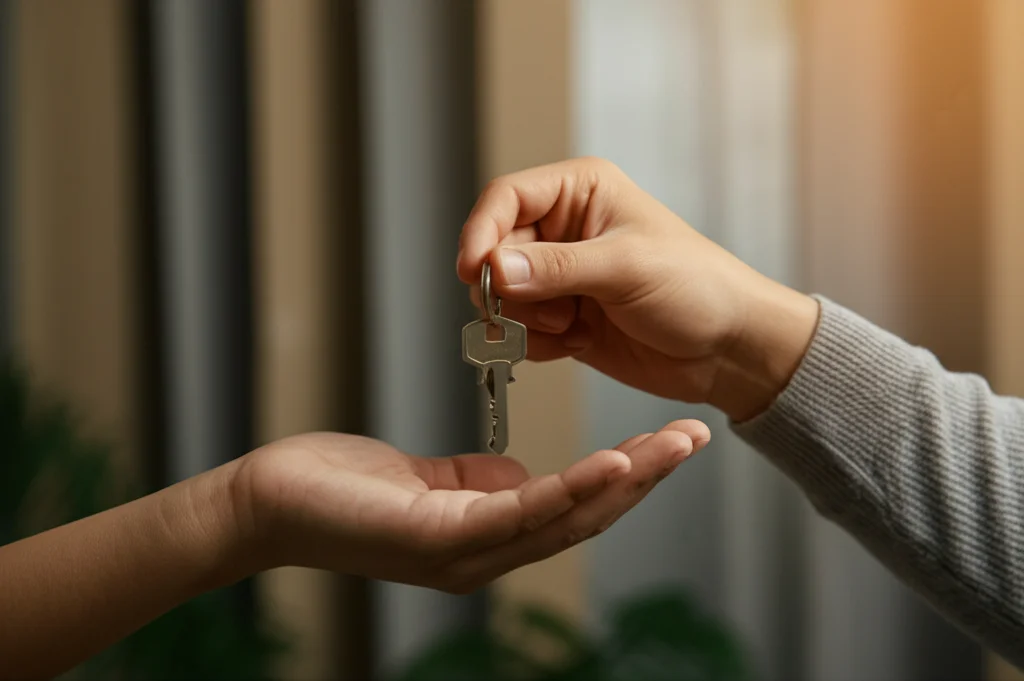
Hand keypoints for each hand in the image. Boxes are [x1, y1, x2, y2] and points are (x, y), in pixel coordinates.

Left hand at [233, 423, 708, 592]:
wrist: (269, 502)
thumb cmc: (341, 488)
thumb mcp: (426, 481)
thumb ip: (479, 481)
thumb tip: (521, 478)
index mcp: (484, 537)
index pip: (571, 509)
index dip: (626, 480)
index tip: (667, 443)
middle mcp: (485, 556)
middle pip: (583, 518)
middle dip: (646, 479)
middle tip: (696, 438)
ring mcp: (464, 555)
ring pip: (564, 518)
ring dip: (625, 482)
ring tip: (670, 447)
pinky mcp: (438, 540)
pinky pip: (518, 512)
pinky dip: (571, 488)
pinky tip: (611, 463)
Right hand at [457, 157, 819, 420]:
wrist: (728, 349)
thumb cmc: (698, 288)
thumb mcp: (627, 267)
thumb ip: (556, 267)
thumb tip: (495, 268)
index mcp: (581, 193)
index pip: (506, 198)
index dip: (481, 232)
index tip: (474, 272)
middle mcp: (564, 230)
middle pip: (495, 251)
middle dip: (510, 289)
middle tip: (547, 313)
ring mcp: (562, 277)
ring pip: (502, 296)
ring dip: (526, 320)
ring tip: (571, 327)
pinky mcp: (563, 318)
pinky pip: (520, 331)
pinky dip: (537, 344)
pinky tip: (576, 342)